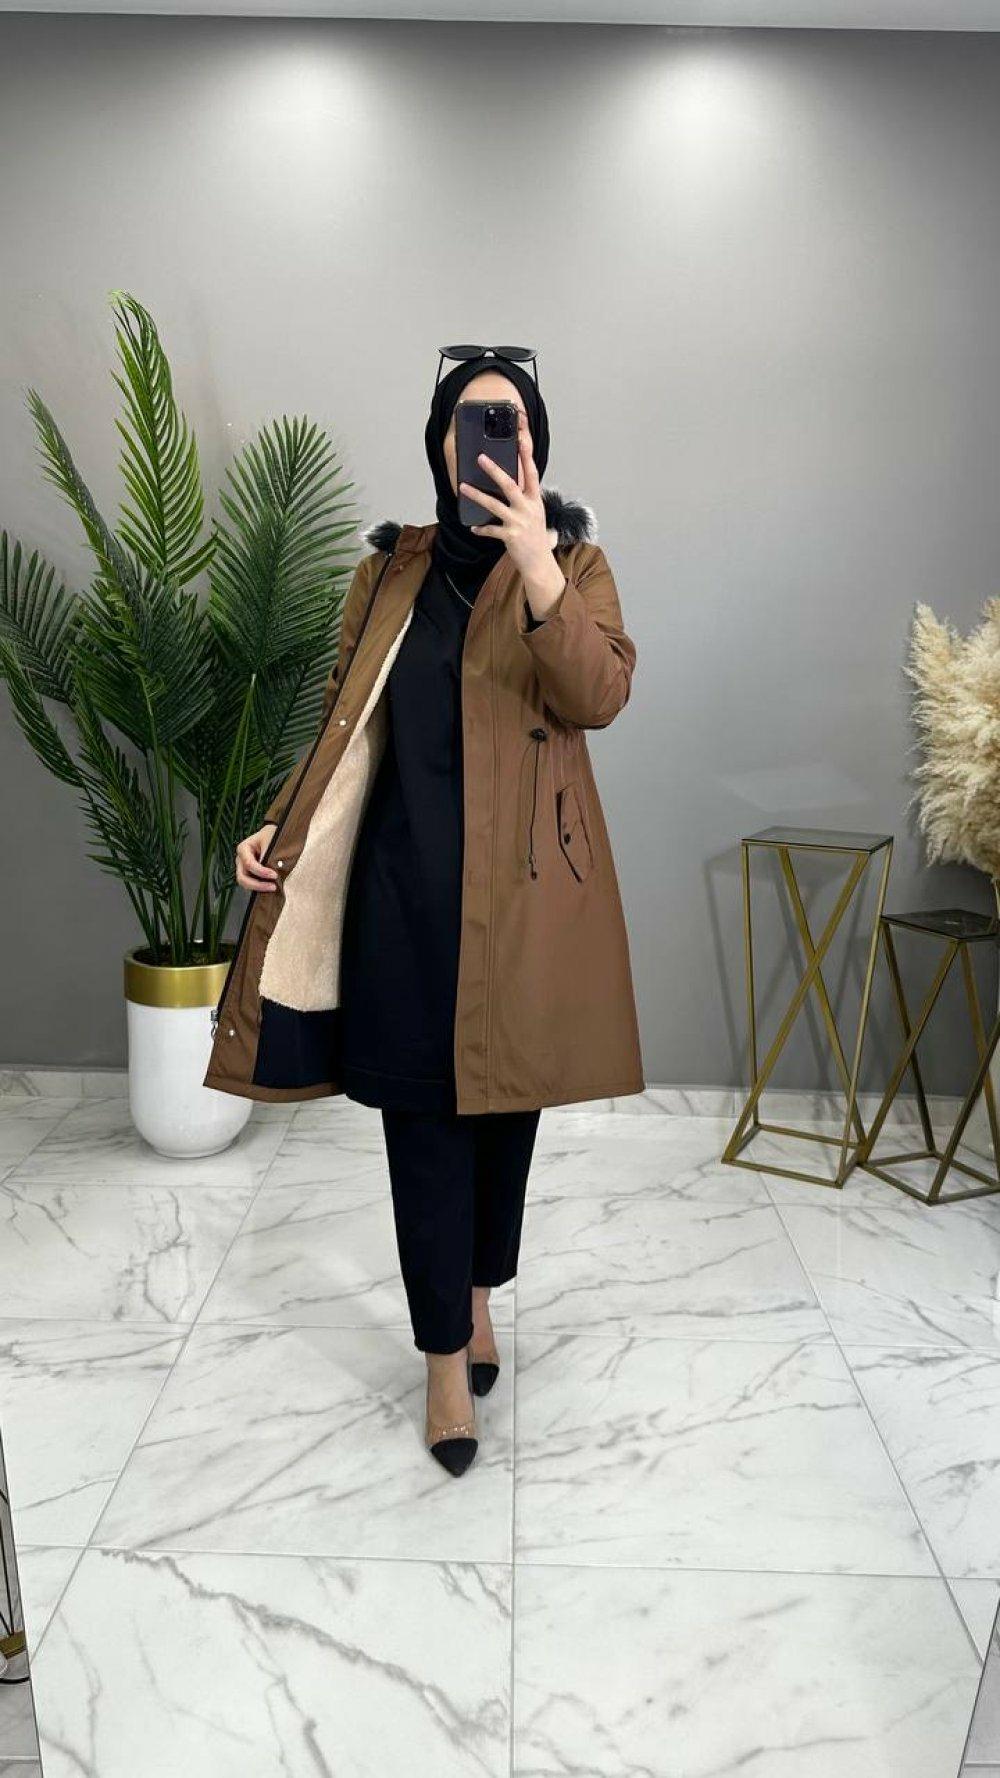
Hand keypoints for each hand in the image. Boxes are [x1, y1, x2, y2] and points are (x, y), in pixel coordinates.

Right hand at [235, 824, 278, 892]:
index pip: (249, 864)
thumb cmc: (272, 836)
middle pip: (242, 877)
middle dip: (257, 884)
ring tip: (274, 888)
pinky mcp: (250, 874)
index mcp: (243, 848)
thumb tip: (271, 870)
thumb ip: (269, 855)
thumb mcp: (271, 842)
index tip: (275, 875)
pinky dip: (261, 888)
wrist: (274, 837)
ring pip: (246, 883)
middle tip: (273, 887)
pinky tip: (271, 887)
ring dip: (259, 888)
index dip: (261, 872)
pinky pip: (252, 884)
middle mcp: (240, 860)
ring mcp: (244, 868)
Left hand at [459, 410, 555, 584]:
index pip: (531, 473)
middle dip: (494, 470)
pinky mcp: (510, 536)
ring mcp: (519, 522)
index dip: (526, 456)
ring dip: (477, 495)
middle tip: (480, 458)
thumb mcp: (534, 512)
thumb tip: (508, 481)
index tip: (521, 439)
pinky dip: (481, 529)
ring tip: (463, 487)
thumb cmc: (535, 536)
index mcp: (535, 500)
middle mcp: (528, 508)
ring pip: (495, 505)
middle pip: (510, 485)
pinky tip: (473, 527)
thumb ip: (524, 497)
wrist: (539, 563)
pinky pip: (491, 530)